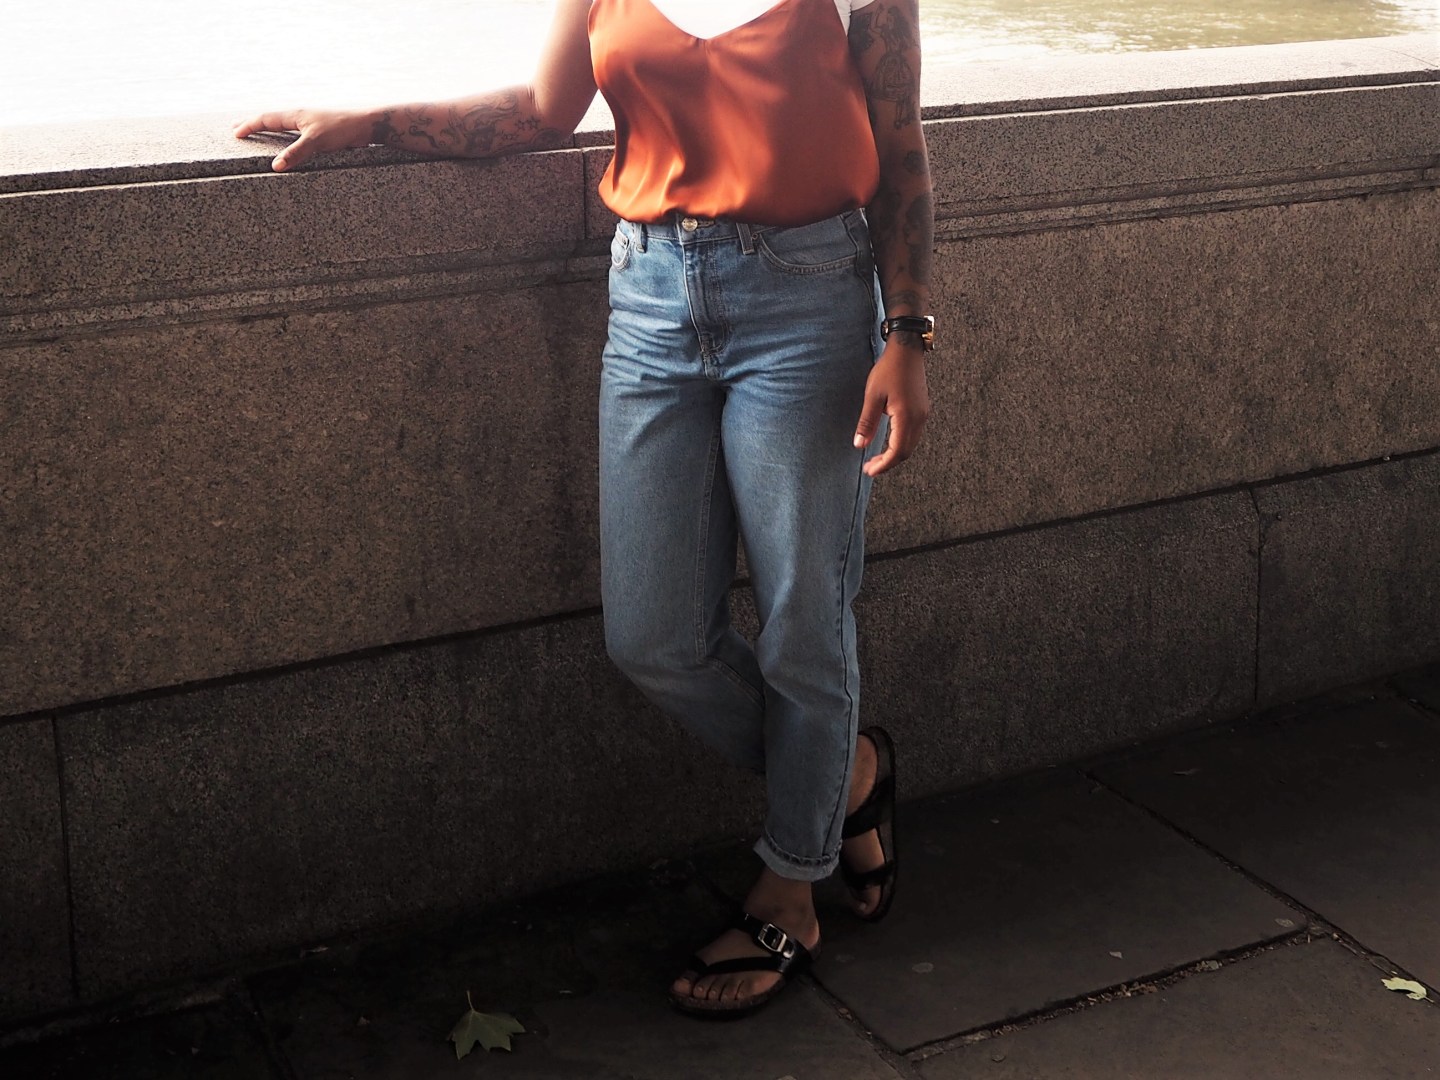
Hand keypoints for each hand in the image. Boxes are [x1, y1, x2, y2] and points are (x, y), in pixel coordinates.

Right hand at [232, 108, 374, 171]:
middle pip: (271, 118)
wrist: (368, 125)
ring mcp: (311, 123)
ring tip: (258, 132)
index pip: (265, 119)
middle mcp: (301, 116)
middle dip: (253, 124)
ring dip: (268, 128)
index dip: (249, 126)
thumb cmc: (343, 129)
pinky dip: (285, 135)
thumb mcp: (317, 142)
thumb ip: (296, 153)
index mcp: (296, 115)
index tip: (235, 133)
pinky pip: (296, 132)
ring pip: (283, 124)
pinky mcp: (321, 131)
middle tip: (237, 128)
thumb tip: (275, 166)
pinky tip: (288, 141)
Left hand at [853, 343, 930, 476]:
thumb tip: (859, 444)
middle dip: (888, 463)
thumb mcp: (872, 396)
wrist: (906, 350)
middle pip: (906, 452)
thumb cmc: (888, 370)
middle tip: (870, 467)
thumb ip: (867, 423)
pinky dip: (901, 443)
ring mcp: (922, 414)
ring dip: (895, 454)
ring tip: (877, 457)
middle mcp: (918, 418)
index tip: (870, 470)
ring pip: (911, 444)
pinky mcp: (922, 409)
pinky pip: (913, 434)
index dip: (884, 465)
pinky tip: (888, 442)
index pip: (897, 451)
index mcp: (906, 417)